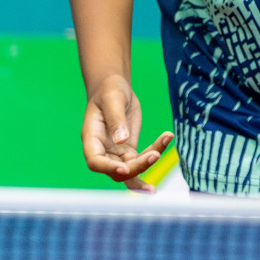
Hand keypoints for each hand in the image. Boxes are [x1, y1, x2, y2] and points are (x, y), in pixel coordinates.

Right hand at [81, 74, 173, 191]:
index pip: (95, 161)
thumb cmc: (109, 91)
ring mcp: (117, 152)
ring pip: (131, 169)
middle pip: (116, 171)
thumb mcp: (112, 100)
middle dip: (135, 168)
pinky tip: (167, 137)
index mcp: (92, 138)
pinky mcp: (130, 150)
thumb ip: (116, 120)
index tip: (125, 168)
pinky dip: (156, 151)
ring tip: (162, 147)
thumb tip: (122, 140)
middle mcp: (103, 150)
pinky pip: (142, 158)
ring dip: (147, 163)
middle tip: (154, 155)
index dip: (108, 168)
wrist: (115, 89)